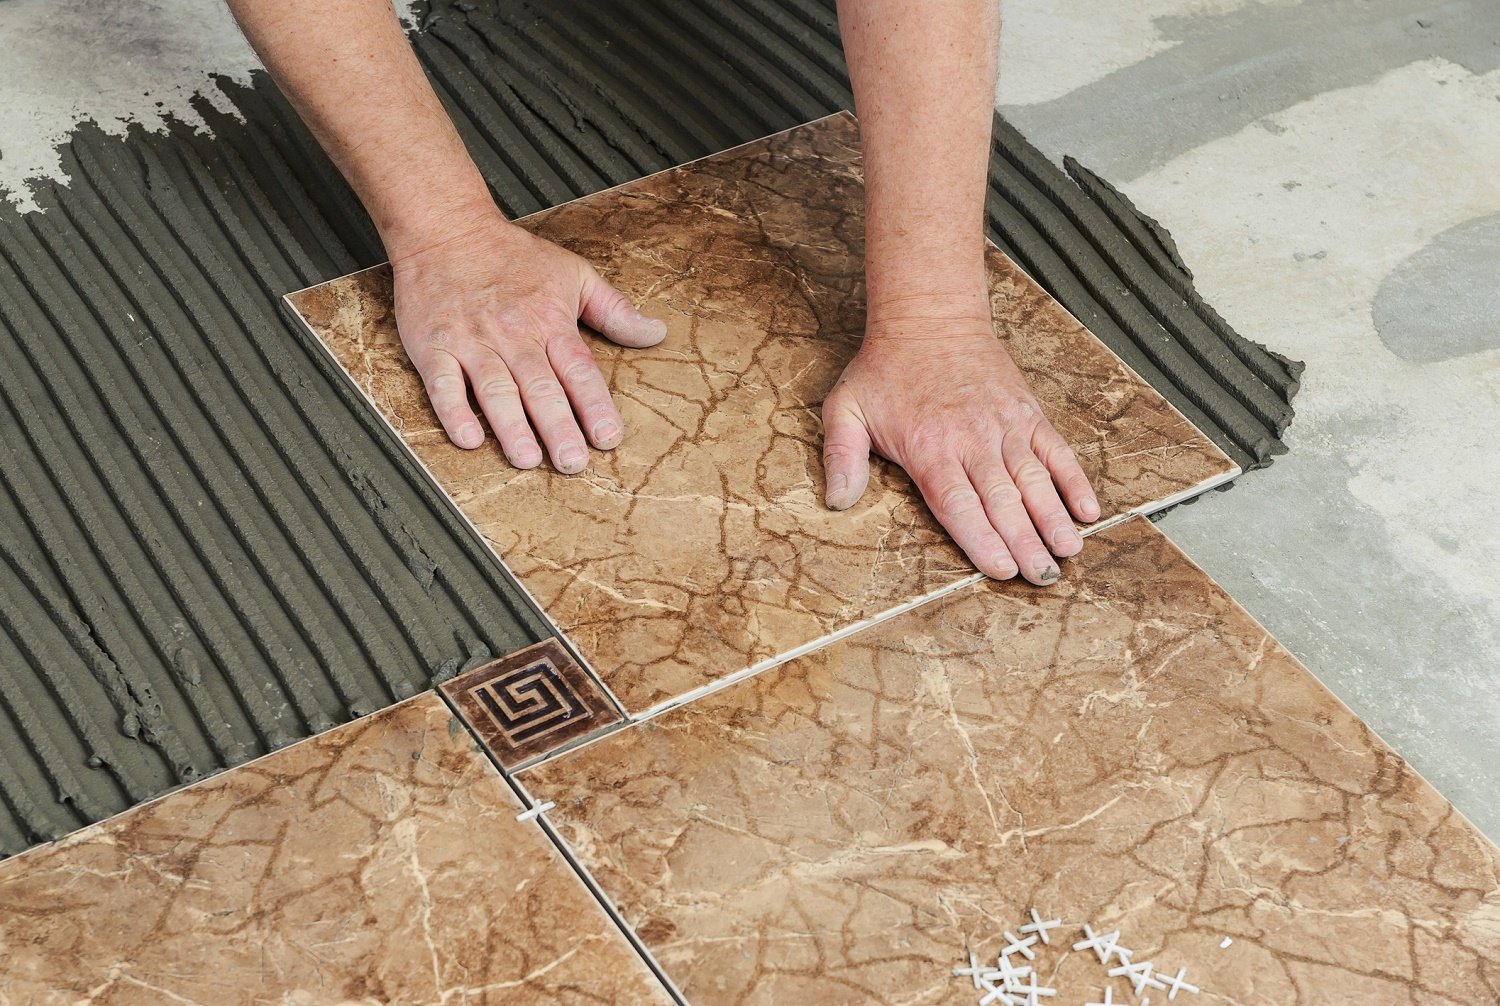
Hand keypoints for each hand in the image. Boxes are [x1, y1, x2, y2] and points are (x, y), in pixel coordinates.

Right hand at [388, 208, 666, 471]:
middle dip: (558, 428)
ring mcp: (472, 341)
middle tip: (572, 463)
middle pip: (540, 387)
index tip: (608, 437)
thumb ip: (615, 310)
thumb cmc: (510, 255)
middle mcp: (513, 334)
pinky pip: (443, 384)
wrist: (445, 229)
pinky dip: (455, 412)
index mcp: (550, 321)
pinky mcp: (434, 347)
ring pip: (496, 390)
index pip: (579, 370)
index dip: (595, 406)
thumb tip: (656, 333)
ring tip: (527, 459)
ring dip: (511, 427)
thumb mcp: (573, 273)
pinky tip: (469, 438)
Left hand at [821, 318, 1100, 584]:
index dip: (981, 539)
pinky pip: (1056, 450)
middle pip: (1003, 500)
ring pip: (1034, 479)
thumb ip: (841, 458)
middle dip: (1026, 543)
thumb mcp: (845, 409)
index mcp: (929, 448)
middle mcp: (972, 440)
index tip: (1000, 569)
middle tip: (1043, 577)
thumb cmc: (885, 368)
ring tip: (1069, 551)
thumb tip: (838, 501)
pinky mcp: (1026, 413)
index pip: (958, 504)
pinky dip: (1074, 480)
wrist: (929, 316)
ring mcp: (1004, 426)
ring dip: (1054, 518)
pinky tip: (1089, 509)